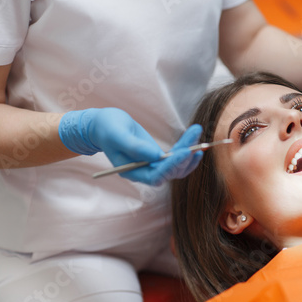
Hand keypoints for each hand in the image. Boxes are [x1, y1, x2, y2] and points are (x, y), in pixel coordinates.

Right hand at [59, 108, 202, 184]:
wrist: (104, 126)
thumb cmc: (107, 129)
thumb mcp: (117, 135)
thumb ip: (134, 147)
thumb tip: (156, 156)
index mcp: (132, 172)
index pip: (157, 176)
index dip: (172, 166)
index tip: (185, 152)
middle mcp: (144, 172)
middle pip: (171, 171)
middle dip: (185, 155)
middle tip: (196, 137)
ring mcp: (152, 166)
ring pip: (177, 166)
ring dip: (190, 152)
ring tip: (197, 133)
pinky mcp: (157, 158)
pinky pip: (176, 159)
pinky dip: (187, 151)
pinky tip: (196, 142)